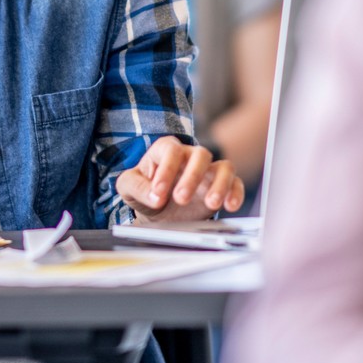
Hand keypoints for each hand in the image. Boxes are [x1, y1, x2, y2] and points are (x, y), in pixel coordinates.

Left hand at [117, 135, 244, 221]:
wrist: (159, 212)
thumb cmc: (144, 192)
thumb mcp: (127, 188)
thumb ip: (135, 186)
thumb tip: (154, 195)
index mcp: (165, 150)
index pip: (171, 151)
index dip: (166, 171)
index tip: (158, 194)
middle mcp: (190, 156)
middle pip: (200, 154)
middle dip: (192, 177)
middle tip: (181, 199)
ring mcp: (208, 170)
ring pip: (224, 167)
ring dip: (220, 185)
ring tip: (212, 204)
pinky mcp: (221, 186)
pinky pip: (235, 183)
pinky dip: (235, 193)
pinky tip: (230, 206)